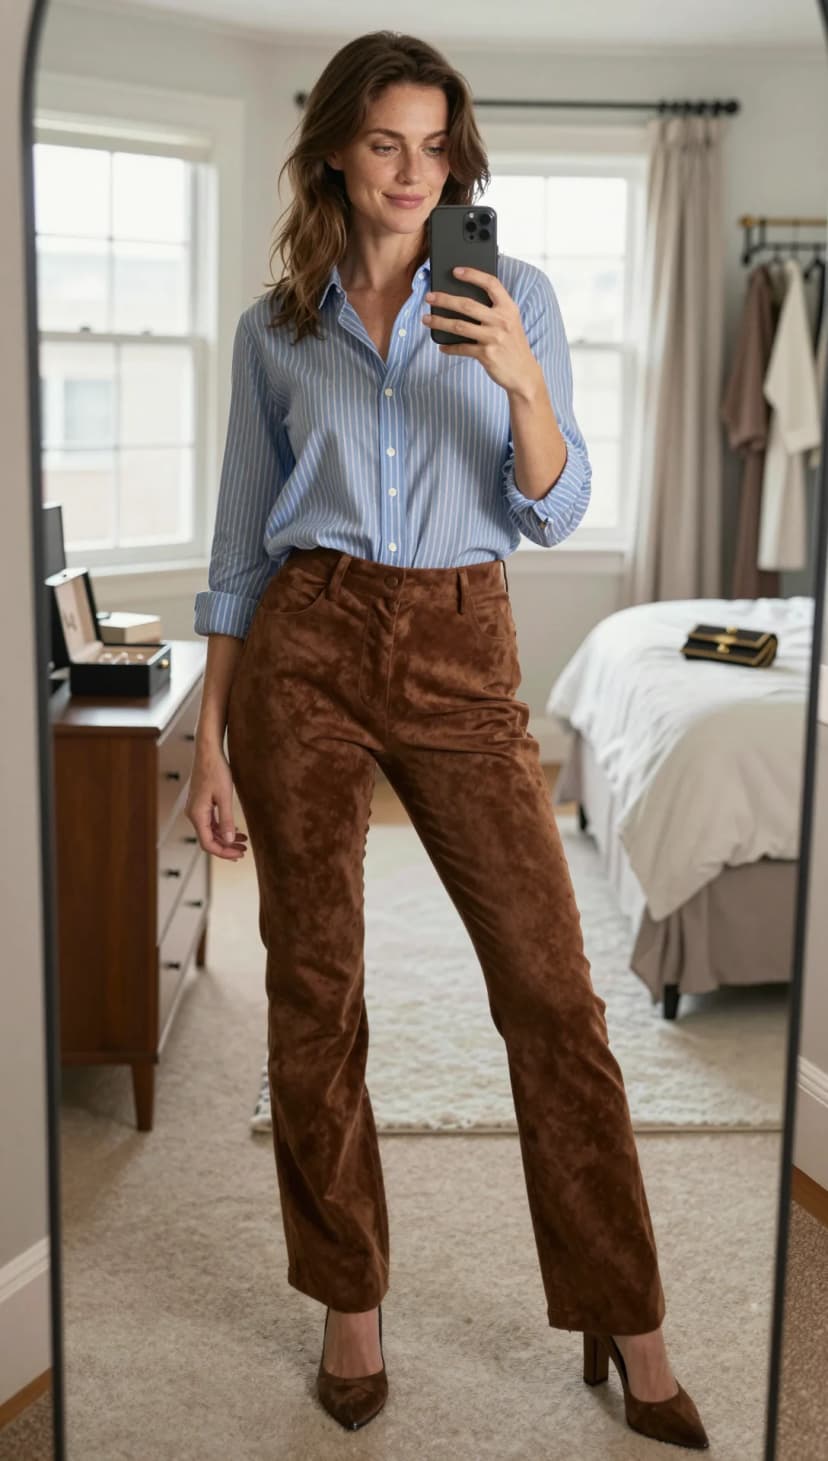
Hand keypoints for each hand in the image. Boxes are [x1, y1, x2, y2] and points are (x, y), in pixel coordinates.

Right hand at [185, 742, 248, 860]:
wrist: (208, 752)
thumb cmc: (216, 770)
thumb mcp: (225, 796)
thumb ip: (226, 820)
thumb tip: (228, 840)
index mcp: (197, 814)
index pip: (208, 843)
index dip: (224, 852)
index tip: (239, 854)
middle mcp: (193, 814)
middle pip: (208, 840)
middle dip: (226, 847)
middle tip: (244, 851)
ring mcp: (196, 809)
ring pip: (210, 832)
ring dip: (225, 839)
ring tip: (244, 842)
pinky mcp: (200, 804)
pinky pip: (210, 823)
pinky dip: (222, 829)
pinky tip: (235, 831)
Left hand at [420, 265, 540, 394]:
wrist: (524, 373)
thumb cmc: (513, 345)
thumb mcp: (510, 322)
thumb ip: (495, 310)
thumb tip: (464, 301)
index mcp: (508, 308)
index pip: (491, 284)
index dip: (473, 275)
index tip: (456, 271)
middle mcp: (501, 321)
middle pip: (467, 305)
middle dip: (444, 299)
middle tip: (429, 297)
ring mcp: (494, 338)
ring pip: (459, 326)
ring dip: (439, 322)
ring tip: (426, 319)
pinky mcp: (486, 355)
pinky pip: (462, 348)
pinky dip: (449, 347)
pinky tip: (441, 346)